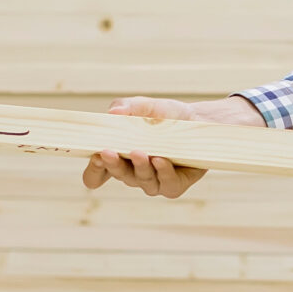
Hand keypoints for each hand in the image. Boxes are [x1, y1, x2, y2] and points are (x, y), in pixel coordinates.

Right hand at [81, 95, 263, 198]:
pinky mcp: (175, 185)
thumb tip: (114, 111)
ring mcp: (154, 181)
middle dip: (113, 164)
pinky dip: (163, 172)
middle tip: (107, 152)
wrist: (200, 120)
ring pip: (142, 181)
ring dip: (139, 167)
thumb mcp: (146, 106)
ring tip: (141, 152)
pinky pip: (167, 185)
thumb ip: (128, 107)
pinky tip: (161, 160)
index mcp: (120, 157)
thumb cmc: (166, 115)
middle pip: (119, 175)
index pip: (97, 174)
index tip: (94, 156)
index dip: (93, 170)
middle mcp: (134, 173)